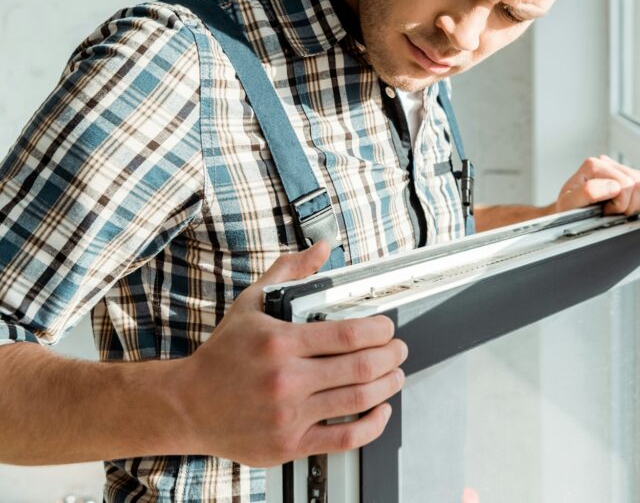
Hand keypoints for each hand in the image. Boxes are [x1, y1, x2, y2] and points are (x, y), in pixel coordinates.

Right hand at [177, 242, 405, 466]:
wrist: (186, 406)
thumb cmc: (222, 356)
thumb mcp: (251, 304)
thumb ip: (290, 273)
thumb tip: (321, 250)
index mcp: (279, 342)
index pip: (348, 334)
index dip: (380, 330)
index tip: (387, 328)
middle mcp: (285, 380)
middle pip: (361, 367)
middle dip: (392, 356)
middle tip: (399, 350)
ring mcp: (289, 415)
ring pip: (359, 400)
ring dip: (388, 385)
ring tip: (395, 375)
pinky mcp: (289, 444)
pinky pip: (345, 438)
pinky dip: (372, 425)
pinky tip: (380, 410)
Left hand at [553, 155, 639, 215]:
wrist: (567, 210)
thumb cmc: (568, 208)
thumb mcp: (569, 204)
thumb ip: (588, 192)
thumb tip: (613, 186)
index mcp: (592, 166)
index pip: (624, 185)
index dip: (618, 206)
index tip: (603, 211)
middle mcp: (605, 162)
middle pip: (636, 183)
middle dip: (627, 204)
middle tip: (610, 210)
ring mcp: (617, 167)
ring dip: (634, 201)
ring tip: (616, 207)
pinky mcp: (627, 173)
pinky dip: (639, 198)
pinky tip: (624, 203)